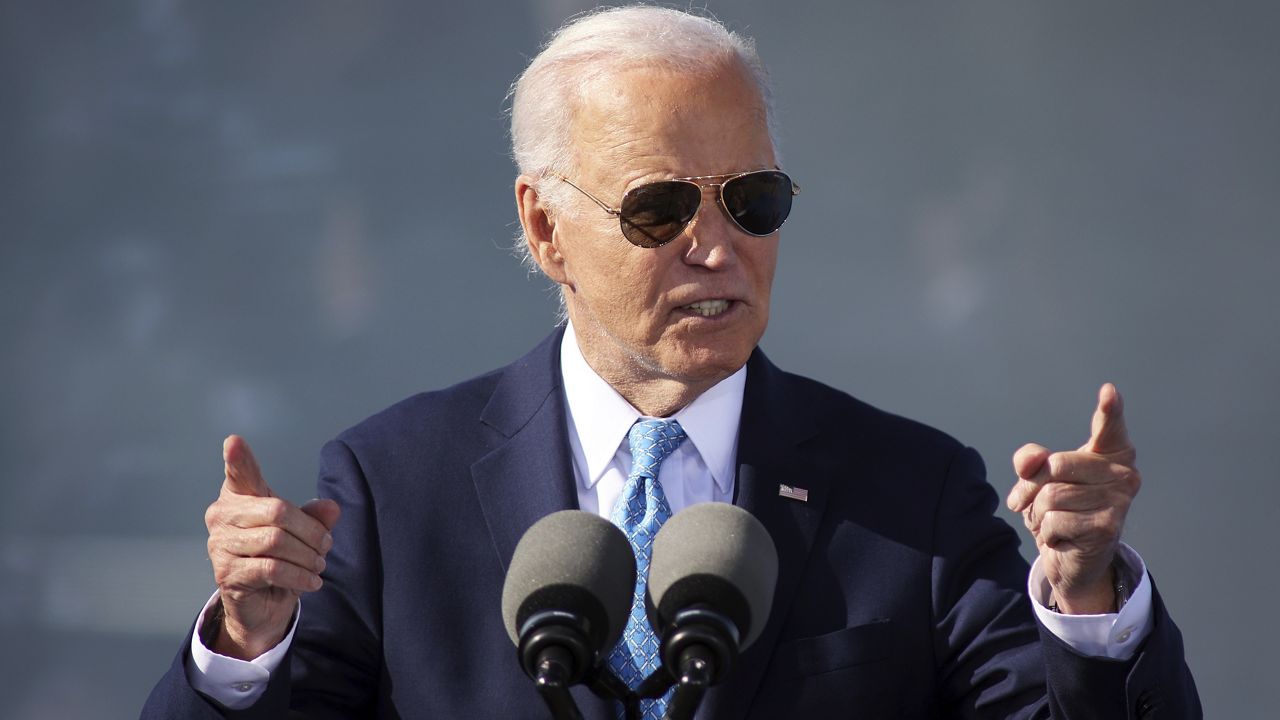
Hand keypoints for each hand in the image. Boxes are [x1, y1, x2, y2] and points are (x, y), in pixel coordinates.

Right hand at [204, 435, 340, 658]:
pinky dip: (299, 575)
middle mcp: (222, 516)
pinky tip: (312, 581)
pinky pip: (271, 568)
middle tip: (325, 547)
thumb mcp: (302, 533)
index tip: (234, 442)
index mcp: (239, 496)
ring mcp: (220, 545)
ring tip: (319, 565)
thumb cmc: (279, 556)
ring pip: (276, 541)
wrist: (262, 602)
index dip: (238, 459)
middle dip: (310, 531)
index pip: (240, 474)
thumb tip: (332, 507)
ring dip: (307, 556)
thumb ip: (315, 517)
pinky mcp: (226, 574)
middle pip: (277, 511)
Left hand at [1005, 384, 1140, 613]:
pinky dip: (1047, 533)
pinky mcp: (1107, 528)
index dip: (1109, 410)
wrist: (1071, 558)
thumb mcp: (1038, 479)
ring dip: (1038, 514)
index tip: (1108, 391)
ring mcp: (1118, 501)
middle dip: (1032, 487)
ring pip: (1050, 496)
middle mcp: (1123, 474)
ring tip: (1054, 522)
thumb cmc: (1060, 509)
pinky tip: (1064, 539)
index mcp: (1110, 454)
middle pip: (1054, 466)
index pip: (1109, 428)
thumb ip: (1031, 460)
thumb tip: (1030, 462)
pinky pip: (1053, 521)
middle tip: (1034, 503)